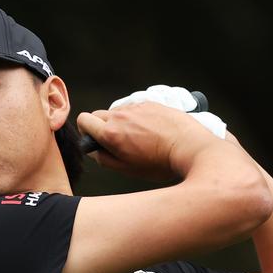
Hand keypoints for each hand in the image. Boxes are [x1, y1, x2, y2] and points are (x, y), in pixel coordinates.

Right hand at [76, 101, 218, 181]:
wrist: (189, 147)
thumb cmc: (158, 163)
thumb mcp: (126, 169)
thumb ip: (104, 159)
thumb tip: (94, 150)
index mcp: (110, 133)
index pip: (83, 120)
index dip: (86, 131)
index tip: (96, 140)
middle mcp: (120, 116)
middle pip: (98, 114)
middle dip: (102, 127)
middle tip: (118, 142)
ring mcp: (135, 107)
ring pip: (117, 112)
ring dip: (121, 122)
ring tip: (139, 138)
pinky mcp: (150, 103)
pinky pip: (135, 109)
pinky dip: (138, 118)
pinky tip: (152, 131)